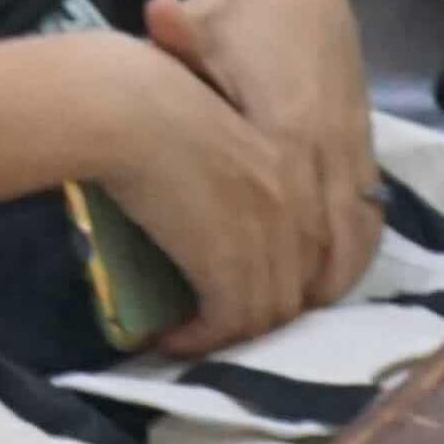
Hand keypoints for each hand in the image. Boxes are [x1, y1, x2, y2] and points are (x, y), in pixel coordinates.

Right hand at [61, 34, 346, 359]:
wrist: (131, 111)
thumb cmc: (155, 104)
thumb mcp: (215, 132)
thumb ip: (233, 170)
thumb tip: (212, 207)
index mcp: (297, 172)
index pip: (313, 249)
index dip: (281, 278)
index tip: (238, 288)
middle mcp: (295, 209)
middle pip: (295, 287)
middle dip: (256, 312)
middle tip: (212, 318)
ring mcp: (267, 240)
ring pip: (265, 313)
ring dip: (226, 333)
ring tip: (190, 332)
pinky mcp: (230, 266)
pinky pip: (228, 323)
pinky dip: (200, 340)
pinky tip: (170, 337)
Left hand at [145, 0, 374, 301]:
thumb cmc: (236, 2)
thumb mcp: (199, 16)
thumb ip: (179, 33)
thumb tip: (158, 10)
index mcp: (290, 131)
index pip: (276, 238)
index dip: (234, 297)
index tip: (183, 326)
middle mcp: (328, 153)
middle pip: (312, 262)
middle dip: (266, 309)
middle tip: (214, 336)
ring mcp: (351, 151)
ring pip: (349, 249)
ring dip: (310, 291)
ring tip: (257, 323)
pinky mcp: (362, 147)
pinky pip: (368, 221)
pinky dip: (346, 258)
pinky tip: (315, 282)